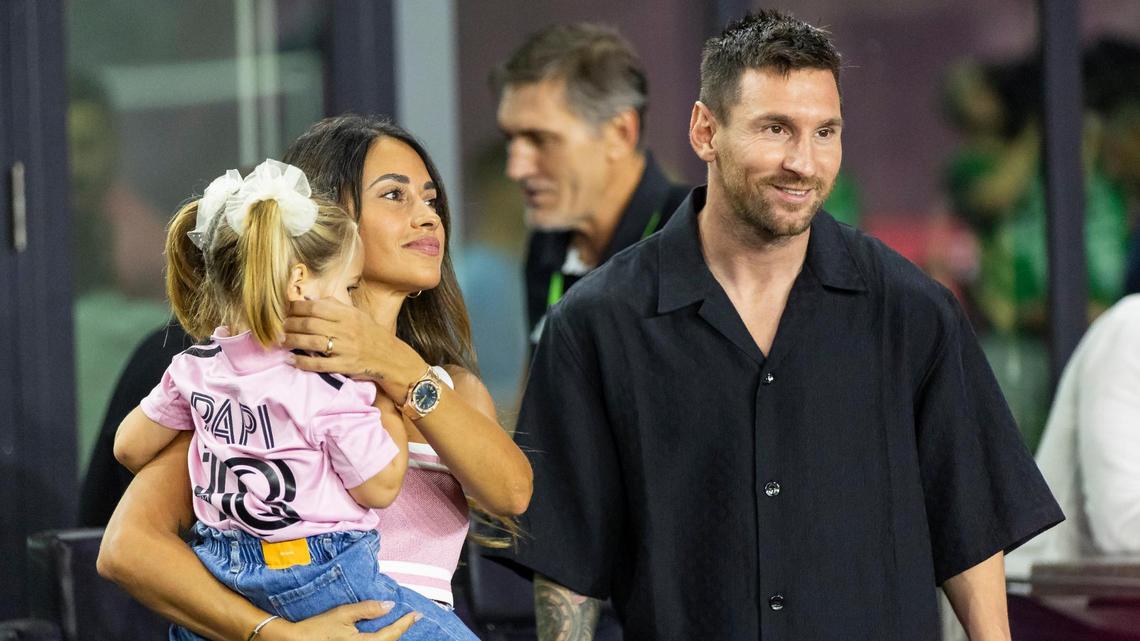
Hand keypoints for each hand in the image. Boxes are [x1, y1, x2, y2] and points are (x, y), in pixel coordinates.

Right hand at [269, 601, 419, 640]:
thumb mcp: (343, 614)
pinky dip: (381, 639)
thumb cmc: (317, 628)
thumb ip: (367, 609)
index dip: (405, 623)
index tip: (417, 614)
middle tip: (412, 618)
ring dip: (391, 635)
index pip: (392, 634)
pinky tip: (382, 633)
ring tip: (400, 625)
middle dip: (401, 630)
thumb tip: (389, 605)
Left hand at [283, 299, 424, 398]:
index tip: (288, 309)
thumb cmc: (370, 334)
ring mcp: (345, 348)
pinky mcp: (345, 366)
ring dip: (292, 341)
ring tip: (283, 340)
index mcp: (348, 314)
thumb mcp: (357, 314)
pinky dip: (303, 362)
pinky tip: (293, 360)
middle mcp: (346, 329)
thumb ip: (335, 306)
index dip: (297, 307)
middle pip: (310, 324)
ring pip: (311, 342)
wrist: (390, 357)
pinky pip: (319, 364)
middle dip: (291, 324)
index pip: (316, 307)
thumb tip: (311, 299)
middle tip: (281, 326)